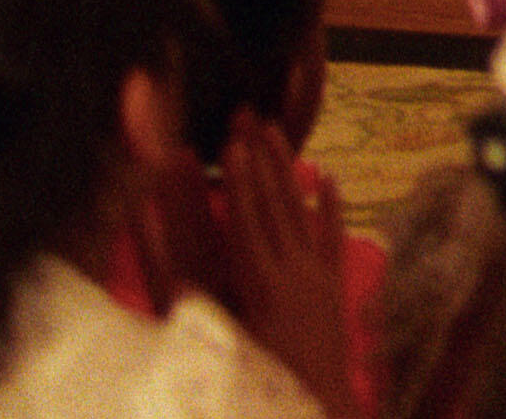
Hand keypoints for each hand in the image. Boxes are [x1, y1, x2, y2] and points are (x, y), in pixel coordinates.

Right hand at [212, 116, 358, 417]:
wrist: (316, 411)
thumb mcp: (223, 351)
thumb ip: (196, 312)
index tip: (230, 143)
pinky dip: (330, 206)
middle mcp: (297, 273)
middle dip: (261, 159)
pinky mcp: (335, 289)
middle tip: (249, 116)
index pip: (248, 221)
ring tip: (279, 133)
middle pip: (277, 204)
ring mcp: (321, 278)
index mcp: (265, 286)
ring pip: (304, 212)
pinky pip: (333, 237)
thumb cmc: (262, 390)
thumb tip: (171, 280)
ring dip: (290, 171)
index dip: (238, 182)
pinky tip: (328, 178)